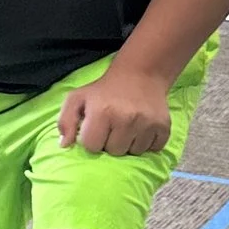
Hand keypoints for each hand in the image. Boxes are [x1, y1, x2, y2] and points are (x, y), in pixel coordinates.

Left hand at [58, 63, 172, 157]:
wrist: (140, 74)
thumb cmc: (104, 91)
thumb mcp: (78, 98)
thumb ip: (65, 121)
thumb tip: (64, 145)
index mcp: (102, 112)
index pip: (92, 147)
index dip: (92, 140)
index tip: (96, 129)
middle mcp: (126, 118)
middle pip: (114, 152)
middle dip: (111, 143)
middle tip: (113, 128)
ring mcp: (147, 124)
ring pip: (134, 153)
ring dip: (129, 144)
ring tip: (127, 128)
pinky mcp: (163, 127)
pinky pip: (153, 149)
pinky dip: (147, 143)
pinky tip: (141, 130)